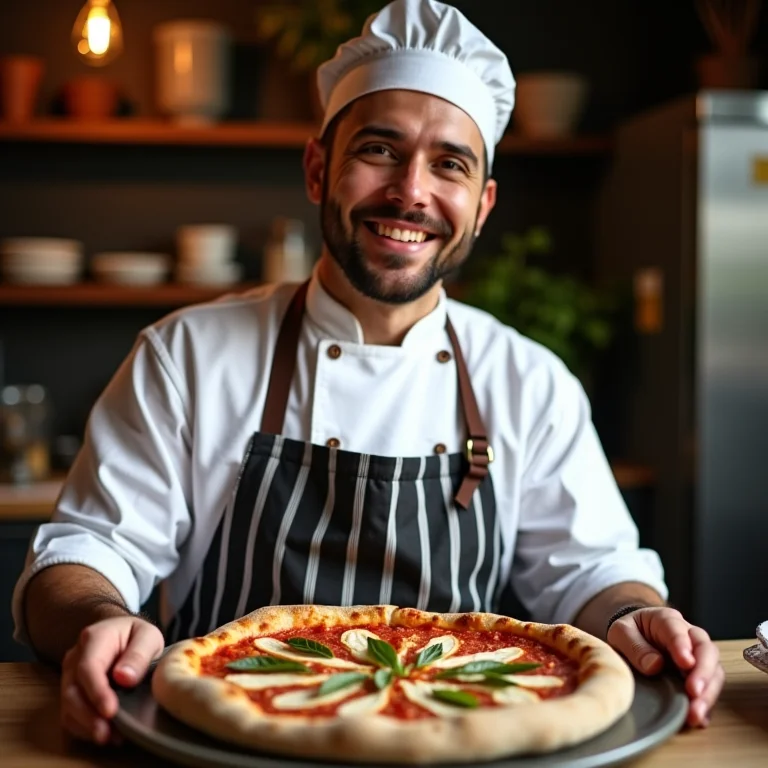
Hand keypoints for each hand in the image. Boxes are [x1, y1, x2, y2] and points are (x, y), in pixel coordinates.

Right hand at [60, 615, 164, 743]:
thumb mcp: (147, 636)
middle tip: (107, 734)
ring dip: (86, 724)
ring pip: (68, 705)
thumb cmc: (135, 635)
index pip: (88, 667)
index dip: (97, 692)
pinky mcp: (70, 692)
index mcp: (94, 638)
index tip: (110, 710)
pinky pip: (70, 714)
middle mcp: (75, 658)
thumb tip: (125, 678)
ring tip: (109, 737)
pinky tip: (104, 734)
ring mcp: (69, 676)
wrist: (119, 633)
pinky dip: (84, 727)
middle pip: (72, 691)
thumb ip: (139, 654)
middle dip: (88, 715)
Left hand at [607, 607, 723, 727]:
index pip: (678, 630)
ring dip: (708, 693)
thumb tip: (655, 665)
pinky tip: (701, 718)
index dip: (682, 646)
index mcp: (666, 619)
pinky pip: (710, 689)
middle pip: (706, 650)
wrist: (633, 638)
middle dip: (703, 673)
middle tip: (694, 692)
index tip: (685, 663)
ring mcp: (697, 657)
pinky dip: (708, 704)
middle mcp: (689, 636)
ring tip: (696, 713)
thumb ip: (634, 645)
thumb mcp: (621, 632)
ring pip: (714, 671)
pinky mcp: (699, 677)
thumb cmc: (628, 632)